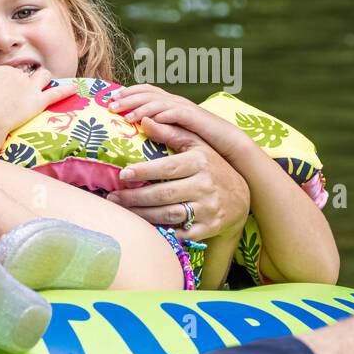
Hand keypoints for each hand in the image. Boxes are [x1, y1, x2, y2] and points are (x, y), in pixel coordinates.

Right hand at [0, 66, 78, 137]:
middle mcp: (18, 75)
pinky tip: (75, 88)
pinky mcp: (39, 100)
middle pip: (26, 75)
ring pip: (43, 76)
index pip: (10, 73)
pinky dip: (67, 90)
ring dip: (44, 79)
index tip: (5, 93)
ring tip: (44, 84)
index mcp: (2, 70)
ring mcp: (30, 87)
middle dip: (25, 81)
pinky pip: (56, 94)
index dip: (9, 83)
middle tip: (21, 92)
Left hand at [106, 117, 249, 239]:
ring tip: (122, 211)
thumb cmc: (211, 167)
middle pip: (164, 194)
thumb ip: (171, 133)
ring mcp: (208, 208)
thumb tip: (145, 120)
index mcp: (201, 162)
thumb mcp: (197, 146)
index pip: (168, 167)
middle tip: (112, 197)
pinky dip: (162, 232)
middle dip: (134, 197)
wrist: (241, 197)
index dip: (144, 171)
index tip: (123, 174)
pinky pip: (180, 233)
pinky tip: (143, 228)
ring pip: (168, 214)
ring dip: (141, 214)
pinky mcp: (209, 227)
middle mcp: (206, 185)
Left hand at [108, 84, 252, 161]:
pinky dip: (164, 114)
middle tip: (110, 105)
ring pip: (161, 102)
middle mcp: (178, 104)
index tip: (110, 99)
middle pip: (150, 93)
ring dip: (142, 106)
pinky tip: (150, 120)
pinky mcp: (199, 120)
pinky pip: (179, 113)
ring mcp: (188, 110)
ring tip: (126, 115)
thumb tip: (132, 135)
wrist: (232, 150)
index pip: (147, 91)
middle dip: (129, 97)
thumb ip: (155, 132)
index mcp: (170, 106)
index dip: (129, 92)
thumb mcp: (172, 138)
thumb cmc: (199, 146)